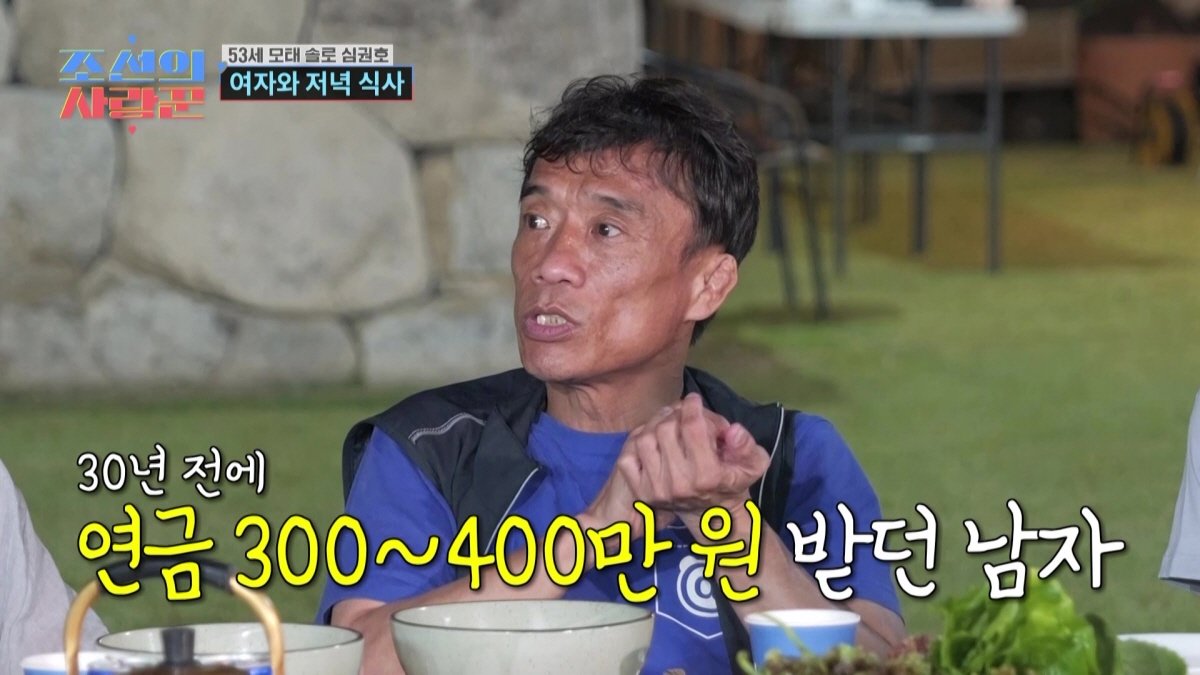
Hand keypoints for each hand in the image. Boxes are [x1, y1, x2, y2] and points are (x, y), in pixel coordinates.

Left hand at [619, 393, 769, 513]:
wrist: (713, 516)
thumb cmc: (733, 482)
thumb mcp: (753, 464)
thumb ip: (747, 445)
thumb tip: (732, 430)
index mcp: (708, 476)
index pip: (692, 428)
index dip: (692, 406)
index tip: (694, 400)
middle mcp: (679, 484)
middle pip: (666, 429)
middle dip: (676, 414)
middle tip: (685, 414)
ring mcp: (657, 490)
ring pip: (644, 440)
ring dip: (656, 425)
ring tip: (669, 423)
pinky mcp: (642, 493)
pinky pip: (628, 458)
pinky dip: (637, 445)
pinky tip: (654, 442)